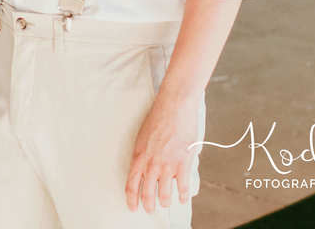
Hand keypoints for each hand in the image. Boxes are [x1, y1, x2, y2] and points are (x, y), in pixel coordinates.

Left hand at [126, 91, 201, 213]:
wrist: (174, 106)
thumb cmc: (158, 118)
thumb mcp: (143, 137)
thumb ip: (144, 154)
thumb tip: (145, 167)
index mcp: (138, 156)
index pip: (131, 184)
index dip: (131, 199)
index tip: (133, 206)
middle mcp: (151, 163)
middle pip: (147, 193)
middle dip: (148, 204)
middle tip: (149, 209)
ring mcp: (167, 164)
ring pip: (164, 194)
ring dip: (165, 202)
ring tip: (166, 203)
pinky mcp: (183, 162)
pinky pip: (182, 187)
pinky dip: (183, 196)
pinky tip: (183, 198)